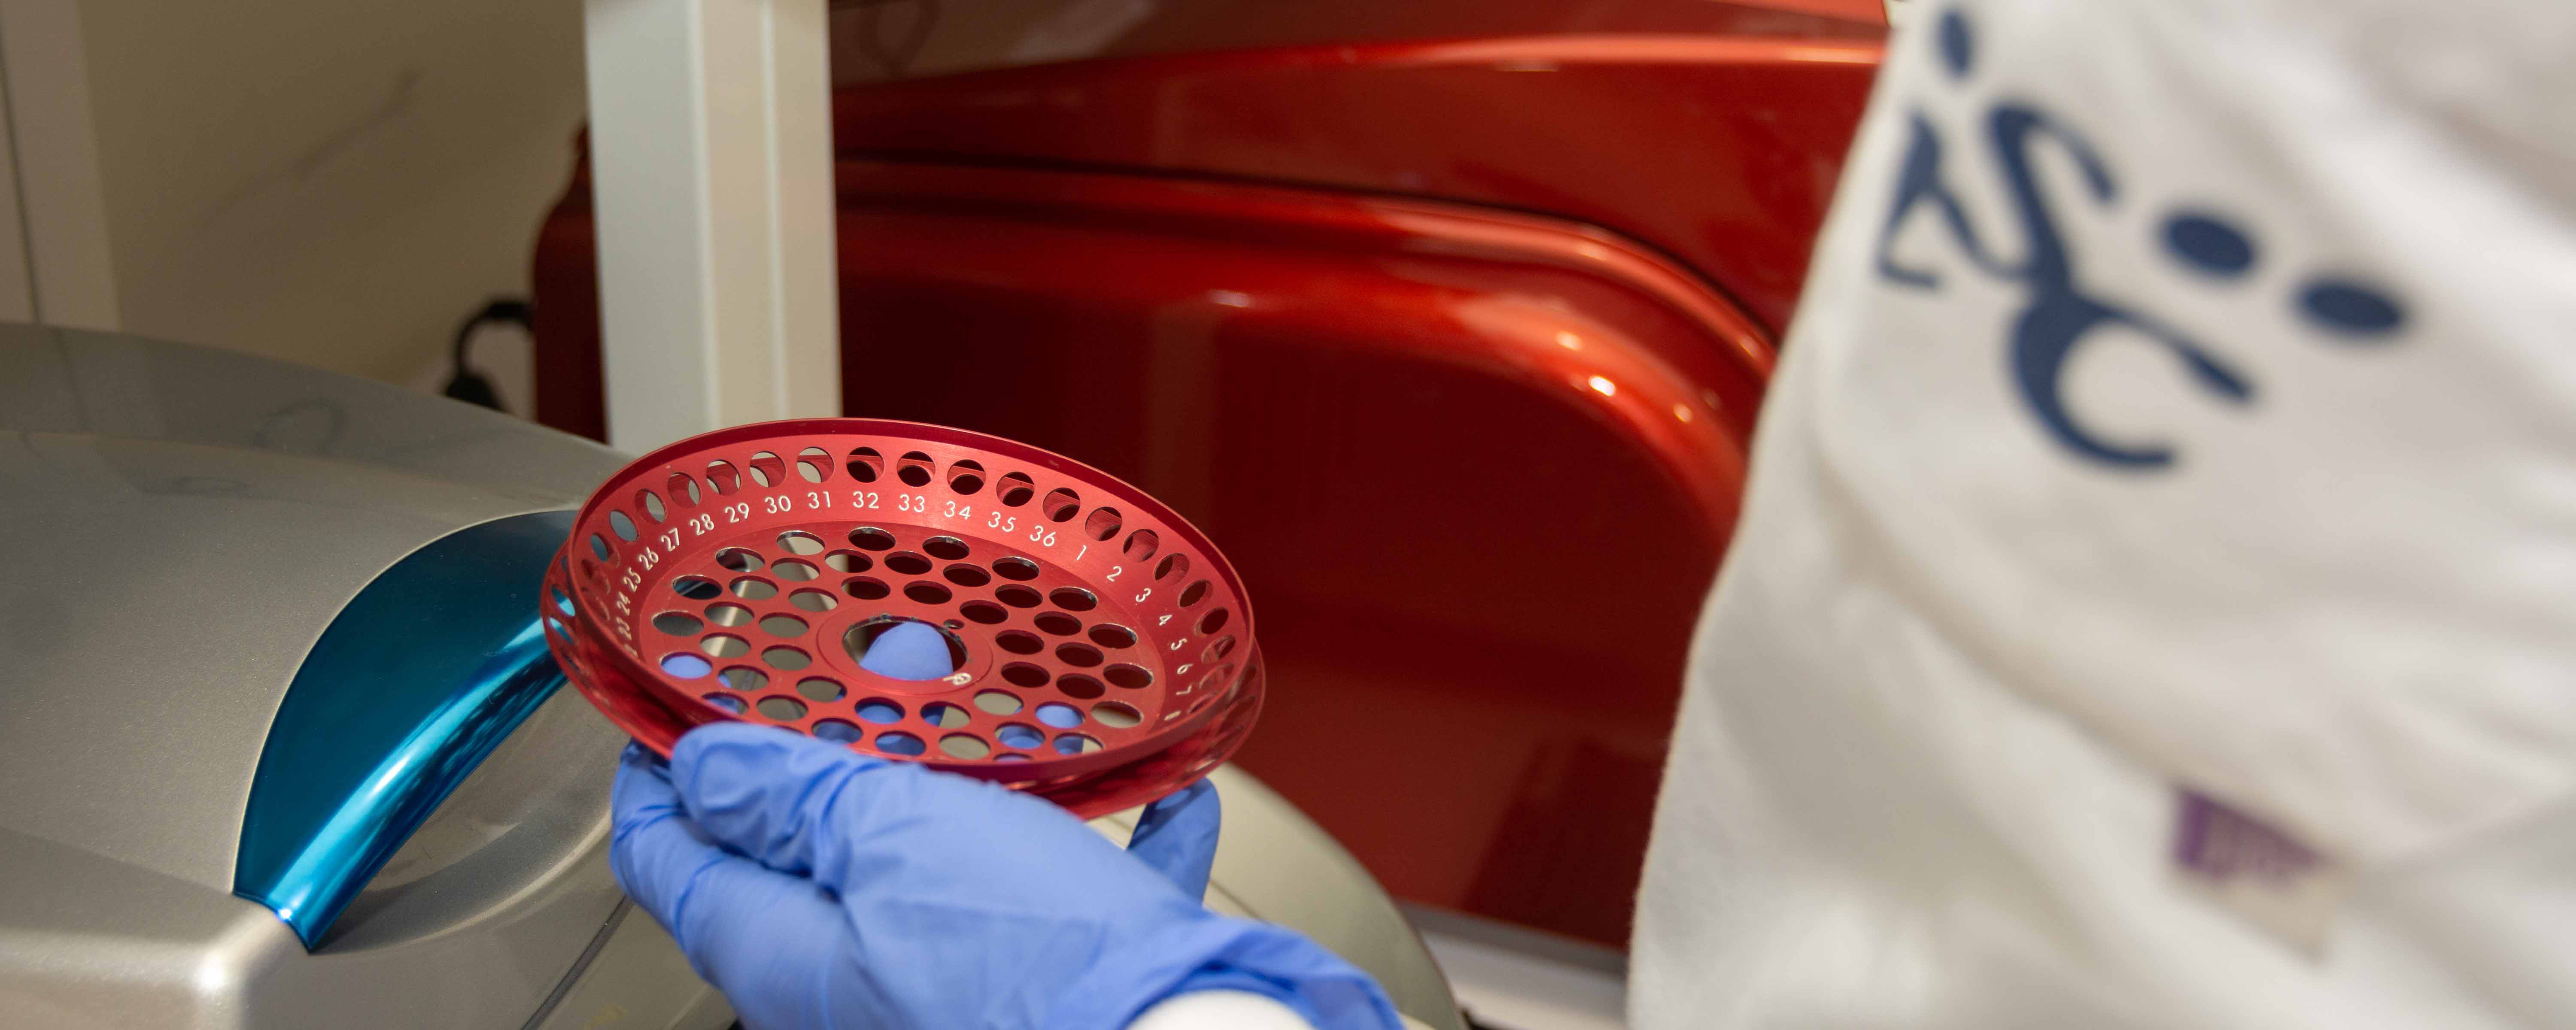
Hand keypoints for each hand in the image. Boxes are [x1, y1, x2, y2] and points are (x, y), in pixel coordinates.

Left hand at [609, 724, 1400, 1029]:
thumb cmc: (1025, 962)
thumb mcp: (883, 835)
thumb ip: (788, 795)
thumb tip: (702, 767)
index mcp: (783, 953)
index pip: (671, 857)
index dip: (662, 770)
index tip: (675, 699)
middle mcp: (854, 985)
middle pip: (810, 856)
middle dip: (836, 753)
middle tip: (866, 671)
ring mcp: (952, 990)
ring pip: (944, 872)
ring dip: (978, 793)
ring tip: (1015, 722)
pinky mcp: (1055, 992)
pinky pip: (1072, 911)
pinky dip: (1109, 855)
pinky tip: (1161, 803)